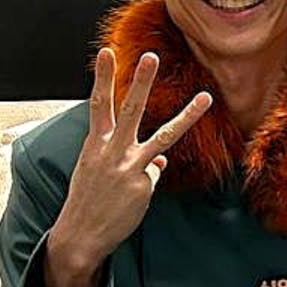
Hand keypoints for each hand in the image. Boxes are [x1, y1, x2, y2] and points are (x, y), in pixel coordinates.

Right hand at [44, 49, 212, 286]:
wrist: (80, 235)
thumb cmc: (87, 200)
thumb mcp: (96, 171)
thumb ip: (121, 157)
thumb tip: (159, 161)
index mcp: (95, 144)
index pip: (99, 103)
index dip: (102, 76)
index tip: (106, 50)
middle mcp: (112, 151)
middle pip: (130, 109)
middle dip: (141, 81)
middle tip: (151, 55)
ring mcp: (130, 167)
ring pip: (164, 137)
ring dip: (186, 115)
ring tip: (206, 96)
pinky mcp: (144, 185)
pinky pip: (154, 175)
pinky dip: (146, 184)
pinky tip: (129, 198)